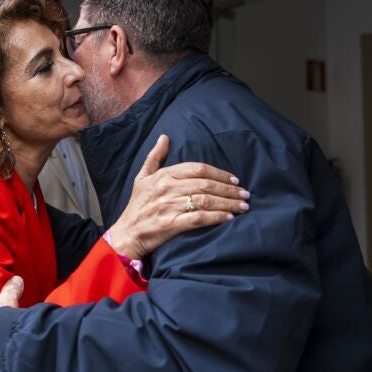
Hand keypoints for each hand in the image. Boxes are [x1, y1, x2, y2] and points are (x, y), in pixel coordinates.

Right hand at [106, 134, 248, 258]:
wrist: (126, 234)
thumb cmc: (136, 206)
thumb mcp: (142, 178)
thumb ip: (155, 157)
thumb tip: (164, 137)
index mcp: (163, 175)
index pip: (197, 169)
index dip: (219, 173)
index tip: (234, 179)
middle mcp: (167, 188)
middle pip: (205, 184)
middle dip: (229, 189)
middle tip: (245, 193)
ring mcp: (170, 206)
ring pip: (205, 200)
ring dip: (228, 203)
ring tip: (243, 206)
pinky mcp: (172, 225)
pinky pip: (199, 218)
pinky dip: (216, 218)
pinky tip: (229, 218)